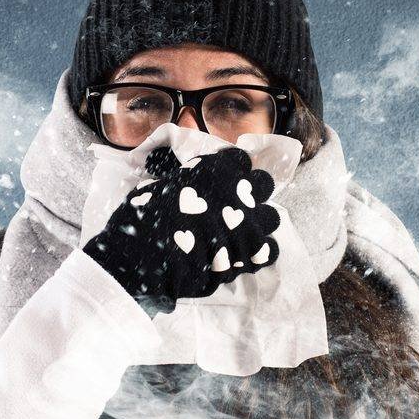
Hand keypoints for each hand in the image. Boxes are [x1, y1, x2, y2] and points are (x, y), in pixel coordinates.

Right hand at [83, 145, 280, 318]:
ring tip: (240, 236)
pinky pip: (270, 249)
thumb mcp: (161, 186)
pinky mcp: (254, 251)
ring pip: (272, 216)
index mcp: (218, 167)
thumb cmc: (146, 216)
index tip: (222, 186)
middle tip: (234, 210)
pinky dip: (260, 254)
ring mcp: (251, 220)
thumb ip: (185, 183)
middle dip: (251, 194)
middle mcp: (241, 189)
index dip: (232, 174)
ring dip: (258, 224)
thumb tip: (184, 187)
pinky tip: (243, 257)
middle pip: (263, 184)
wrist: (147, 254)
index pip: (240, 160)